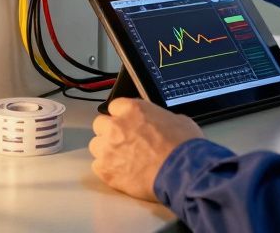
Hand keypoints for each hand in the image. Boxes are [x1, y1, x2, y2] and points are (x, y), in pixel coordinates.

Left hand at [89, 98, 203, 201]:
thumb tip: (156, 123)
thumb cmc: (184, 146)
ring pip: (96, 145)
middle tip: (124, 142)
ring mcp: (108, 149)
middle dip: (110, 131)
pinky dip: (107, 169)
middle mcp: (115, 126)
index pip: (115, 106)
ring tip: (122, 159)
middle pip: (100, 124)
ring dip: (106, 150)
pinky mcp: (106, 171)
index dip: (122, 116)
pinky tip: (121, 173)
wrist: (183, 172)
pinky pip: (97, 167)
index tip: (127, 124)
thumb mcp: (176, 120)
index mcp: (132, 109)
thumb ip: (156, 118)